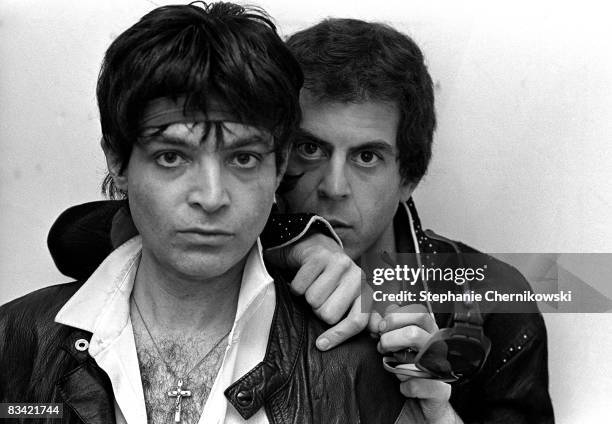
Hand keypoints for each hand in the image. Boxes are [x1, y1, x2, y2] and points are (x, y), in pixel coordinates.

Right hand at [265, 233, 371, 350]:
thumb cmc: (333, 280)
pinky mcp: (319, 256)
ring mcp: (339, 263)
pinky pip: (299, 286)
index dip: (338, 335)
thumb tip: (378, 332)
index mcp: (366, 290)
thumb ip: (364, 316)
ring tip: (313, 286)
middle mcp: (357, 275)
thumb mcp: (351, 298)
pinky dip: (296, 286)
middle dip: (318, 310)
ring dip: (307, 297)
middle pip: (328, 315)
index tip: (321, 344)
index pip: (357, 322)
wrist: (316, 247)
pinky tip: (304, 278)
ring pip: (313, 301)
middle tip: (320, 298)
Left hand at [377, 304, 462, 423]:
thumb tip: (376, 314)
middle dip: (394, 330)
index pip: (418, 310)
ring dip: (398, 354)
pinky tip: (403, 389)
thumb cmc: (408, 380)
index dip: (396, 315)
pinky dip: (406, 386)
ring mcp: (442, 367)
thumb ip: (389, 332)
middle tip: (382, 345)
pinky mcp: (441, 392)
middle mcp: (438, 347)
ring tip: (390, 365)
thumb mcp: (396, 353)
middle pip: (422, 319)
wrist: (421, 415)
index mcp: (429, 335)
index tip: (381, 327)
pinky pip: (421, 382)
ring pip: (422, 345)